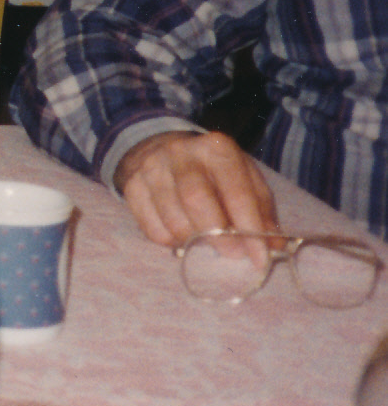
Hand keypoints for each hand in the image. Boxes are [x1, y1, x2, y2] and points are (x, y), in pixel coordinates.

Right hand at [114, 129, 277, 247]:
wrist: (161, 148)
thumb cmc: (212, 170)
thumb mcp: (243, 179)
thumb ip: (260, 210)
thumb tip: (273, 246)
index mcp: (216, 148)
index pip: (235, 191)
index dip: (249, 227)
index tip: (260, 257)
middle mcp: (180, 153)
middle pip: (196, 200)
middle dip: (218, 236)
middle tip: (232, 254)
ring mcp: (151, 169)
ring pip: (173, 220)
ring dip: (195, 242)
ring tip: (206, 242)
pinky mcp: (132, 187)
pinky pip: (153, 230)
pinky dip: (172, 242)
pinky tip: (182, 235)